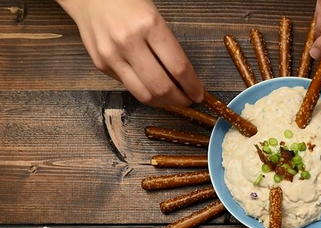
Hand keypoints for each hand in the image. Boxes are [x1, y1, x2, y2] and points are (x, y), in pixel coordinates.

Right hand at [57, 0, 203, 106]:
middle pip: (161, 86)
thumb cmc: (128, 3)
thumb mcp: (155, 16)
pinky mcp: (100, 65)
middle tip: (187, 101)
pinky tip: (153, 90)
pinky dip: (145, 93)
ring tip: (172, 101)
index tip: (198, 94)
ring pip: (143, 94)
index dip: (192, 86)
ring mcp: (112, 56)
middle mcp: (129, 42)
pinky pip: (128, 87)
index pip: (178, 67)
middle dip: (179, 99)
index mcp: (149, 25)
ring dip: (162, 103)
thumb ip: (168, 46)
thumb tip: (184, 78)